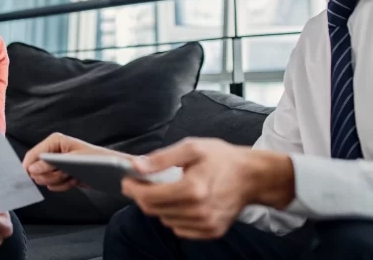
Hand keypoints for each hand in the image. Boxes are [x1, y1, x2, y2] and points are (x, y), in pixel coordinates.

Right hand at [23, 132, 129, 191]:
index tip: (34, 177)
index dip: (30, 168)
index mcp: (54, 141)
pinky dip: (62, 185)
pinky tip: (73, 180)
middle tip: (64, 172)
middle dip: (50, 175)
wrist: (110, 172)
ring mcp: (56, 163)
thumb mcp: (72, 161)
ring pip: (44, 178)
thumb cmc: (95, 160)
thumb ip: (50, 164)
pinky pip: (52, 185)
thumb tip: (32, 169)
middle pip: (35, 169)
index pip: (32, 155)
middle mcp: (53, 151)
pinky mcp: (61, 173)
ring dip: (58, 181)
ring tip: (71, 175)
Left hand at [121, 138, 272, 239]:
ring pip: (165, 220)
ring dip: (158, 206)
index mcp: (192, 189)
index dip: (133, 189)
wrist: (252, 176)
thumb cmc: (222, 158)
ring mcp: (205, 224)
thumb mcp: (191, 148)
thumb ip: (162, 158)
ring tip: (164, 189)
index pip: (149, 196)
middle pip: (154, 210)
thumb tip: (137, 166)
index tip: (126, 180)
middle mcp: (198, 211)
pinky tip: (180, 201)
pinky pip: (180, 229)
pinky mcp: (211, 232)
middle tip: (140, 182)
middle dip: (142, 196)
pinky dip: (174, 216)